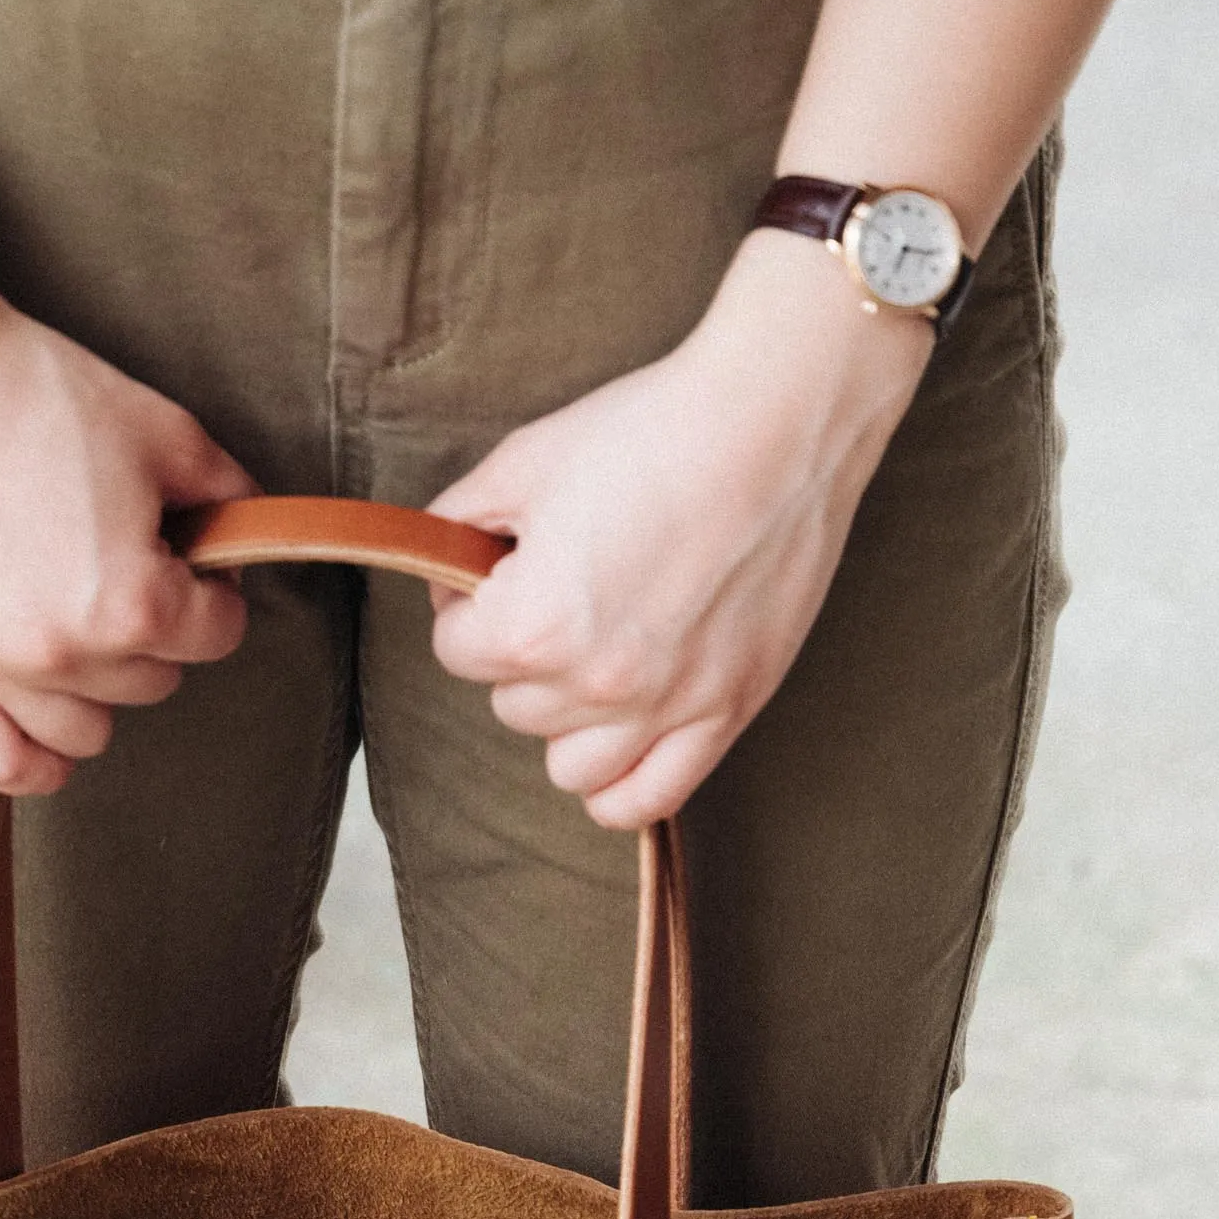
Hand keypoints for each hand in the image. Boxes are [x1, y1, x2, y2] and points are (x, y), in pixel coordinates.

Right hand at [0, 286, 255, 792]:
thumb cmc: (34, 390)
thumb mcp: (163, 429)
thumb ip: (226, 496)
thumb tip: (246, 538)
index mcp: (132, 603)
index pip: (218, 635)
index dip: (214, 587)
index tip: (188, 554)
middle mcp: (64, 655)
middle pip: (154, 682)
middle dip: (153, 627)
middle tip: (119, 562)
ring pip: (87, 732)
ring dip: (98, 685)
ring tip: (77, 620)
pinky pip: (2, 763)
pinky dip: (36, 758)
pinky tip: (48, 719)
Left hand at [426, 234, 932, 829]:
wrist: (776, 420)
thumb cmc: (652, 429)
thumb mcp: (527, 459)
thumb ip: (461, 521)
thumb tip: (441, 559)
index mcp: (535, 626)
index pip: (455, 651)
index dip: (467, 603)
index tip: (500, 569)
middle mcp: (596, 685)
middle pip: (512, 706)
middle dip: (521, 653)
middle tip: (563, 591)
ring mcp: (666, 709)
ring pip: (570, 766)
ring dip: (567, 720)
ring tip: (593, 659)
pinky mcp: (726, 713)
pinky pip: (648, 798)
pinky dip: (621, 785)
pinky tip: (620, 740)